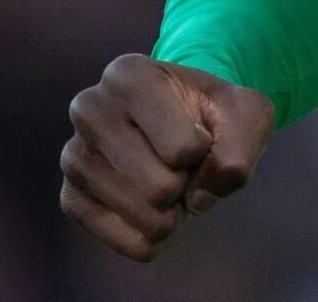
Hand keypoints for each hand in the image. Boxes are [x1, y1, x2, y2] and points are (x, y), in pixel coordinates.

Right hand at [59, 54, 274, 260]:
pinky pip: (129, 243)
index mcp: (128, 75)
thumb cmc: (213, 114)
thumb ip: (240, 149)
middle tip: (182, 164)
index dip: (206, 148)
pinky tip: (155, 210)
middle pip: (161, 188)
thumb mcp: (247, 114)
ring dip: (174, 212)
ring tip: (168, 180)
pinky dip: (156, 237)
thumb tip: (197, 199)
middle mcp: (89, 109)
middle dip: (188, 184)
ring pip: (146, 218)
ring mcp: (74, 155)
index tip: (197, 130)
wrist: (184, 126)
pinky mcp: (70, 197)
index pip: (185, 148)